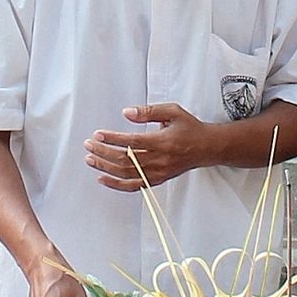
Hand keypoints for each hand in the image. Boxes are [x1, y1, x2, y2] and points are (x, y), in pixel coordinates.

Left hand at [86, 102, 210, 192]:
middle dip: (104, 153)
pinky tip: (102, 178)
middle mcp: (160, 160)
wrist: (206, 148)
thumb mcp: (172, 111)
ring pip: (126, 174)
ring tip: (90, 159)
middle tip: (89, 145)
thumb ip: (148, 111)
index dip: (113, 139)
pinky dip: (116, 184)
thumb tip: (126, 113)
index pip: (132, 142)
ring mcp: (158, 173)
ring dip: (105, 167)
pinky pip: (133, 186)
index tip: (98, 135)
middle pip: (126, 159)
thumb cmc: (189, 128)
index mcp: (163, 142)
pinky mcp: (157, 180)